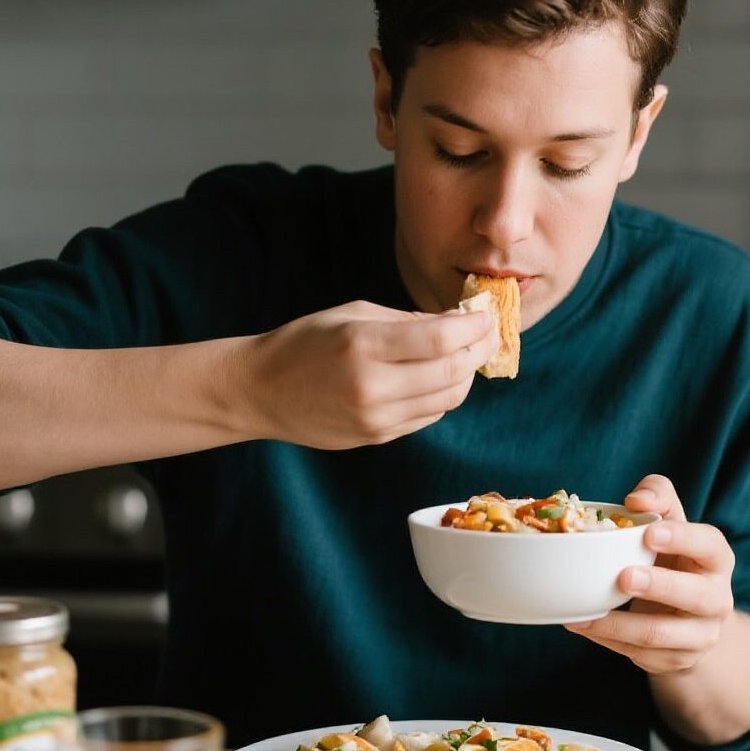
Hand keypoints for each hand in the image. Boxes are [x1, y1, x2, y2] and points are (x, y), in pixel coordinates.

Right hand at [236, 300, 497, 448]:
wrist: (261, 391)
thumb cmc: (305, 342)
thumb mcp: (352, 313)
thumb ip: (407, 319)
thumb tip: (457, 322)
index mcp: (363, 345)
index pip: (440, 340)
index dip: (474, 327)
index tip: (487, 315)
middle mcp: (372, 386)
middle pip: (452, 372)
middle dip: (479, 350)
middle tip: (488, 334)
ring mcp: (376, 418)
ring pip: (448, 400)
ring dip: (465, 375)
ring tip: (465, 354)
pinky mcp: (377, 437)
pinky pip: (428, 416)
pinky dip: (443, 395)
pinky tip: (438, 377)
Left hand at [564, 474, 734, 674]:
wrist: (689, 617)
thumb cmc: (672, 557)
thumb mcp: (670, 523)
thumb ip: (657, 498)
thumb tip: (636, 500)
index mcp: (716, 558)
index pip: (709, 545)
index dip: (682, 539)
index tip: (649, 533)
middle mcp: (718, 599)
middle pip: (695, 595)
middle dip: (659, 586)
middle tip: (623, 577)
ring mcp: (700, 635)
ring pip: (661, 634)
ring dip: (619, 624)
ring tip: (584, 614)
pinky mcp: (678, 660)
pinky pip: (639, 653)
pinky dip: (607, 640)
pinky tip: (584, 626)